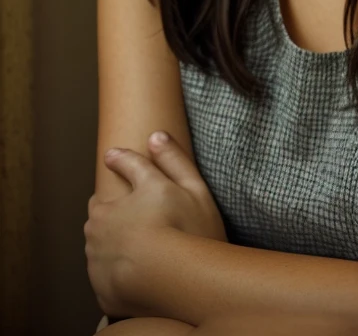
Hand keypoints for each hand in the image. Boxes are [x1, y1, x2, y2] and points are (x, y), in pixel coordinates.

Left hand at [84, 131, 227, 317]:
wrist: (179, 289)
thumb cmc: (189, 234)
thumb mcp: (192, 188)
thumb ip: (173, 160)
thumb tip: (155, 136)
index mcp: (114, 202)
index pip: (115, 173)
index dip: (120, 162)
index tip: (114, 157)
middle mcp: (98, 229)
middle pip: (103, 210)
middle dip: (118, 210)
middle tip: (145, 218)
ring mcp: (96, 262)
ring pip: (102, 243)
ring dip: (116, 242)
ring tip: (146, 248)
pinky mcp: (100, 289)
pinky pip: (108, 273)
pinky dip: (120, 269)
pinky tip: (144, 271)